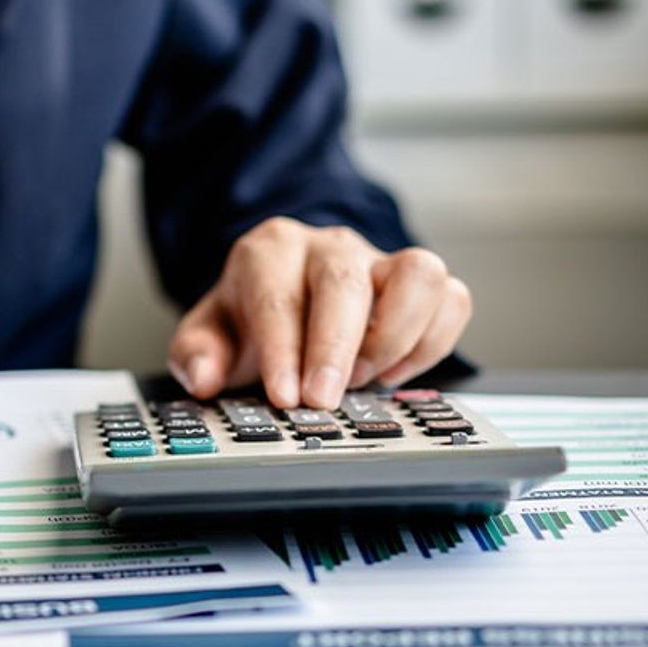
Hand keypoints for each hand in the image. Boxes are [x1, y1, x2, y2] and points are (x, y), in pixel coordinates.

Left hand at [167, 218, 471, 409]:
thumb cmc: (251, 319)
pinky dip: (431, 343)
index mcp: (271, 250)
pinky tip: (393, 374)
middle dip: (335, 348)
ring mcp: (381, 259)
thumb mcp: (209, 335)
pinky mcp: (420, 282)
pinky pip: (452, 300)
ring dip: (395, 337)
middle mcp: (330, 246)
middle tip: (322, 399)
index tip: (285, 395)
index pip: (279, 296)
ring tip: (363, 378)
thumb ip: (196, 354)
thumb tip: (204, 377)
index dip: (283, 349)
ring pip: (418, 274)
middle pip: (345, 283)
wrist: (288, 298)